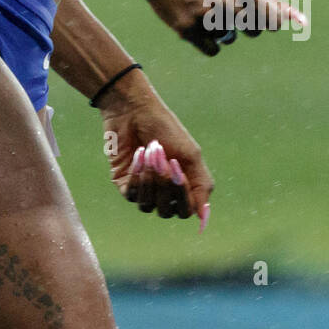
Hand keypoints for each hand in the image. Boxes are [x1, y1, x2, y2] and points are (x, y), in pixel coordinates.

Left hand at [101, 74, 212, 227]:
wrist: (135, 110)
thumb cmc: (166, 129)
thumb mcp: (190, 155)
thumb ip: (201, 186)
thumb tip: (203, 218)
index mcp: (183, 186)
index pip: (186, 210)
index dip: (182, 194)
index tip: (178, 169)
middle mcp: (163, 192)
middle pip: (167, 212)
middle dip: (165, 184)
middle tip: (164, 158)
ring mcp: (144, 189)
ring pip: (148, 207)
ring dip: (150, 180)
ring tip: (150, 153)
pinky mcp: (125, 184)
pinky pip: (132, 195)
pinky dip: (137, 176)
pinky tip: (138, 154)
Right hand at [138, 0, 306, 55]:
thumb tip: (294, 14)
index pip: (270, 16)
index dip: (271, 22)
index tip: (266, 22)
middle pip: (254, 29)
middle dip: (250, 28)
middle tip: (238, 18)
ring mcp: (204, 15)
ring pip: (229, 38)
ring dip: (223, 31)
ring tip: (206, 12)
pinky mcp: (186, 28)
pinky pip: (212, 49)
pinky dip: (208, 42)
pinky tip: (198, 27)